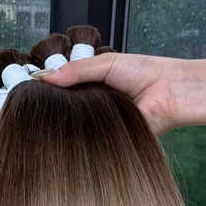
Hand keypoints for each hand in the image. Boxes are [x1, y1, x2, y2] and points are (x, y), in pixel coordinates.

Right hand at [41, 53, 186, 134]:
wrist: (171, 93)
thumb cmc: (146, 73)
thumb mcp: (106, 64)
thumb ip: (76, 71)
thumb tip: (46, 78)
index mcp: (94, 87)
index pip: (66, 91)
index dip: (51, 92)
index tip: (34, 92)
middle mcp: (96, 107)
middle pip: (69, 111)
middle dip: (58, 109)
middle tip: (41, 106)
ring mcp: (102, 125)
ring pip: (79, 127)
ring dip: (71, 122)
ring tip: (57, 117)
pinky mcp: (110, 141)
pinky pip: (93, 141)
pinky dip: (87, 136)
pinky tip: (78, 131)